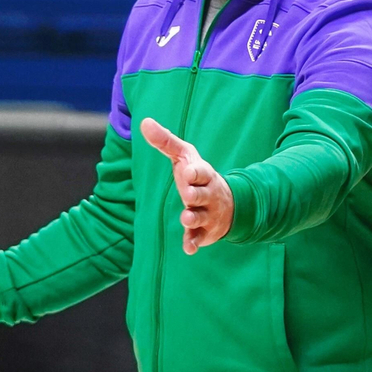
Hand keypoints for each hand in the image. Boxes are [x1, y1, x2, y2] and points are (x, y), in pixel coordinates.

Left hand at [141, 117, 232, 253]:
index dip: (194, 172)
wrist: (228, 203)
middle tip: (187, 195)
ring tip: (186, 218)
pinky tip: (188, 249)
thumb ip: (165, 141)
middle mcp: (208, 194)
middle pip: (202, 195)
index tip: (187, 172)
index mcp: (203, 175)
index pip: (201, 172)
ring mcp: (208, 214)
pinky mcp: (205, 231)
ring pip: (201, 217)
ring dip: (193, 218)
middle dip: (195, 194)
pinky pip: (200, 238)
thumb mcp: (185, 156)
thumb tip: (144, 122)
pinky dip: (194, 242)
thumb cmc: (198, 176)